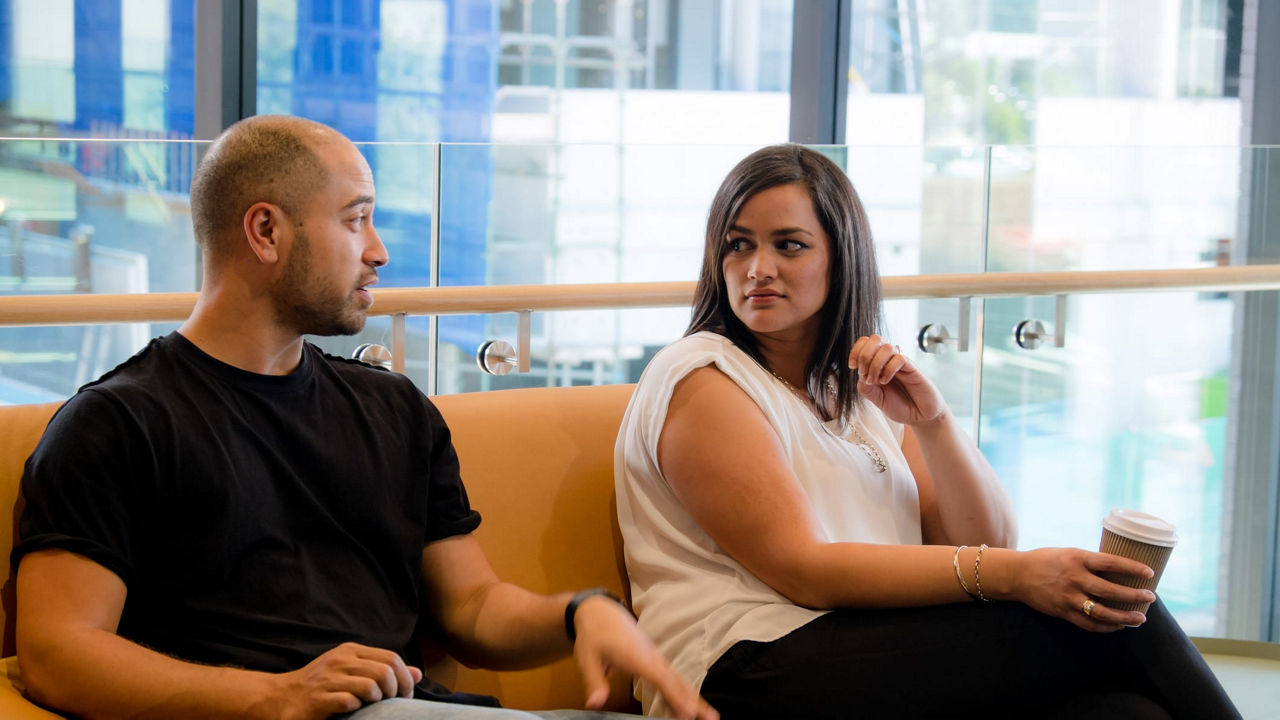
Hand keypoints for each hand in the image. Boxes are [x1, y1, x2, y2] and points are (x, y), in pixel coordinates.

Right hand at [257, 642, 423, 719]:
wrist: (281, 698)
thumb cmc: (321, 686)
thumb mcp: (351, 671)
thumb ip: (382, 669)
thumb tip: (418, 674)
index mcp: (350, 651)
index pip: (390, 658)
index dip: (405, 677)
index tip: (405, 694)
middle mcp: (340, 660)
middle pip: (385, 671)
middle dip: (396, 691)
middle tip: (393, 704)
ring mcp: (328, 679)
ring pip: (371, 685)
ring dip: (378, 701)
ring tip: (373, 707)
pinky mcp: (319, 698)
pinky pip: (350, 701)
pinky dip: (357, 708)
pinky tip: (353, 710)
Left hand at [572, 596, 718, 719]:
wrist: (600, 611)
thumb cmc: (593, 634)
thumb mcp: (587, 658)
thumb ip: (594, 681)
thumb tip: (595, 703)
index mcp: (637, 656)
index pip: (661, 679)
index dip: (675, 696)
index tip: (689, 712)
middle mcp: (651, 657)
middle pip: (677, 681)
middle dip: (694, 700)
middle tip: (712, 718)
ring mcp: (655, 657)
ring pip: (678, 680)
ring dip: (693, 697)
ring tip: (709, 715)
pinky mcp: (654, 659)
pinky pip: (671, 677)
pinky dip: (682, 691)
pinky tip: (687, 706)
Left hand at [849, 335, 945, 425]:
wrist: (921, 417)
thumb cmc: (901, 407)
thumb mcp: (878, 400)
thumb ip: (867, 389)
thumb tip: (860, 375)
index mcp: (878, 365)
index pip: (865, 344)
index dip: (855, 351)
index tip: (853, 367)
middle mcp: (889, 361)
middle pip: (874, 339)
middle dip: (864, 354)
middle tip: (864, 373)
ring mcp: (901, 364)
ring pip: (886, 347)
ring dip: (875, 363)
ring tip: (876, 381)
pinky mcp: (913, 368)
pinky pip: (899, 358)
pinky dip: (889, 369)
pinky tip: (886, 381)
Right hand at [1008, 548, 1155, 631]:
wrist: (1017, 574)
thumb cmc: (1046, 560)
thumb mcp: (1069, 553)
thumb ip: (1090, 562)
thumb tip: (1118, 569)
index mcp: (1078, 559)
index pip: (1111, 563)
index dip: (1132, 568)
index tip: (1150, 573)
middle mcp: (1075, 578)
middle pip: (1111, 590)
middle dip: (1134, 596)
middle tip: (1150, 598)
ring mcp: (1069, 597)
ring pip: (1103, 611)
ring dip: (1125, 617)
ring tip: (1140, 618)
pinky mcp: (1063, 612)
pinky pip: (1089, 623)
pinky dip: (1106, 626)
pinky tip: (1118, 626)